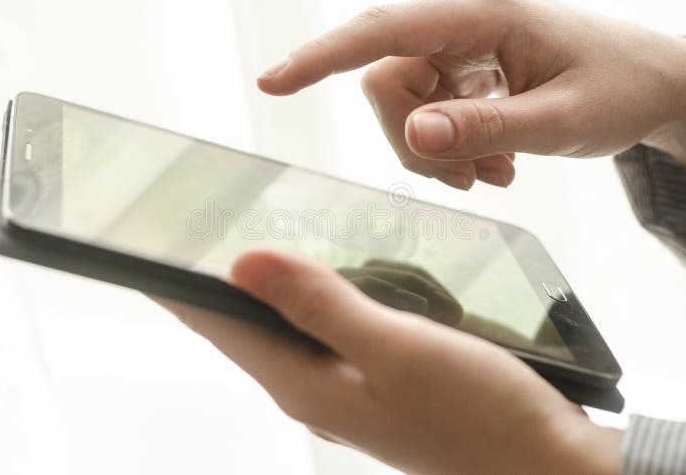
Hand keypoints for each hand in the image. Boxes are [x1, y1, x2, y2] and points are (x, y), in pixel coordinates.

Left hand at [151, 249, 621, 474]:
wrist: (544, 464)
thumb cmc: (479, 412)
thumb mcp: (394, 346)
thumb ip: (319, 304)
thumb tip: (243, 265)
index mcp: (305, 384)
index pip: (220, 326)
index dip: (179, 285)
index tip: (142, 247)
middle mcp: (314, 394)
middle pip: (244, 329)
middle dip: (215, 284)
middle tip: (192, 233)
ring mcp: (345, 394)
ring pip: (285, 332)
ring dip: (267, 292)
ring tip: (245, 251)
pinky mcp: (375, 388)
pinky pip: (325, 338)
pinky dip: (316, 305)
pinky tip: (329, 285)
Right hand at [258, 0, 685, 192]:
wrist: (653, 83)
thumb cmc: (620, 89)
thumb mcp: (560, 120)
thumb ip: (487, 127)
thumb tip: (415, 135)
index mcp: (483, 12)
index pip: (384, 32)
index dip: (322, 57)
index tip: (272, 81)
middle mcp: (460, 18)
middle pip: (388, 84)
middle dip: (419, 143)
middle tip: (474, 181)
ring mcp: (459, 42)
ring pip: (403, 107)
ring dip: (440, 153)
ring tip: (498, 173)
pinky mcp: (463, 65)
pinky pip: (426, 113)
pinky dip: (452, 148)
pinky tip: (497, 163)